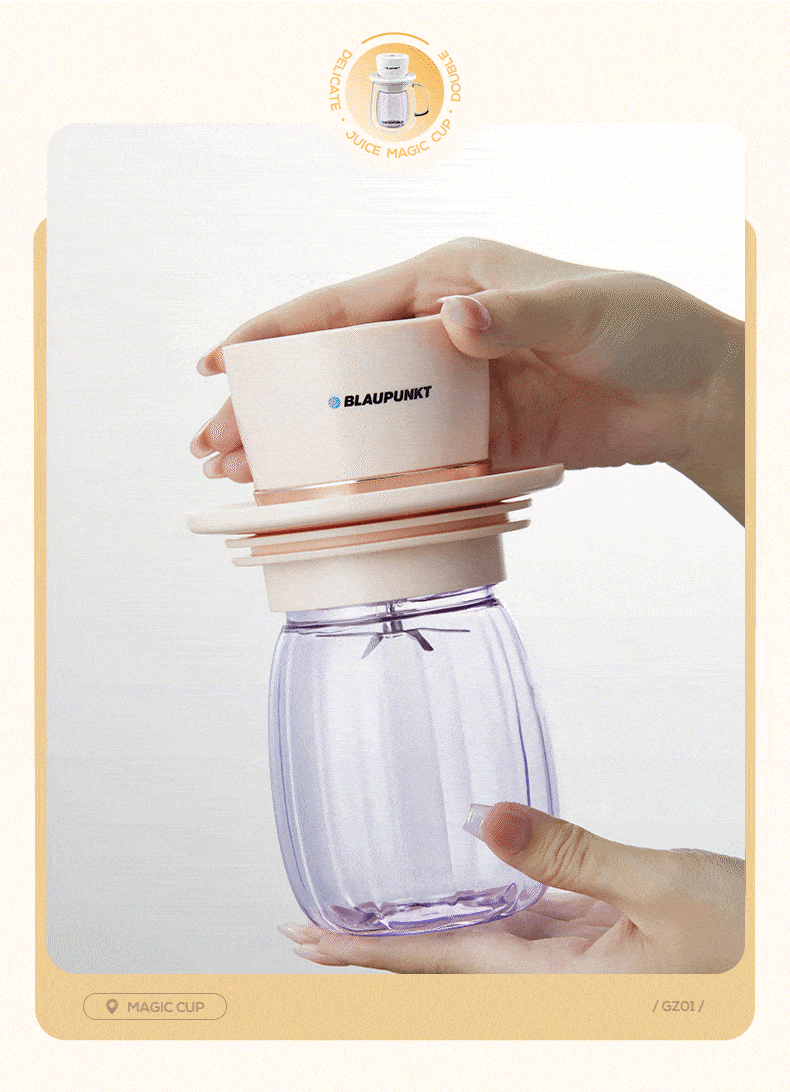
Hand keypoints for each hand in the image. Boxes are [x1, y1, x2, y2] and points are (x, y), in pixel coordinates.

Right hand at [190, 238, 743, 521]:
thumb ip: (513, 315)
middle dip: (271, 405)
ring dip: (304, 452)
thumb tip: (453, 319)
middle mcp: (438, 334)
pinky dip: (364, 484)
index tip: (219, 362)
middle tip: (214, 444)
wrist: (686, 393)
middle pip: (334, 371)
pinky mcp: (475, 440)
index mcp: (448, 282)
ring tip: (244, 480)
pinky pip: (408, 463)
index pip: (342, 308)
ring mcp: (452, 392)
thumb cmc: (641, 325)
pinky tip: (321, 505)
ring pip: (360, 423)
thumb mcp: (581, 309)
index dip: (275, 333)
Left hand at [278, 802, 744, 973]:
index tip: (309, 941)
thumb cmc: (744, 939)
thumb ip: (571, 856)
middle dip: (373, 949)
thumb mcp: (661, 890)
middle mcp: (553, 980)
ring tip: (360, 910)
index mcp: (560, 985)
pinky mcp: (590, 937)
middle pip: (441, 965)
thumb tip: (485, 819)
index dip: (368, 956)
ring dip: (416, 928)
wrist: (774, 951)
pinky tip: (453, 885)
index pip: (439, 969)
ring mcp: (570, 960)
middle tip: (307, 928)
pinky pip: (517, 921)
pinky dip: (474, 903)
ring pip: (474, 943)